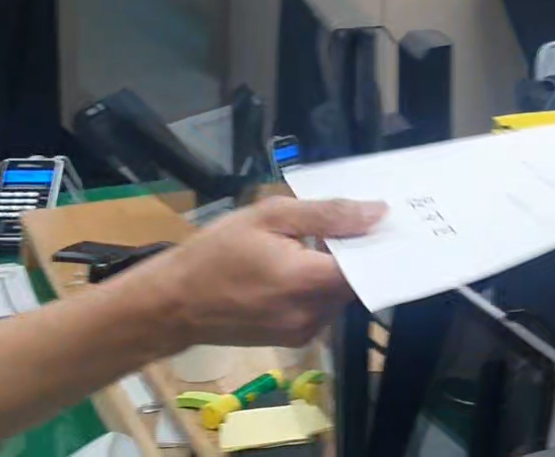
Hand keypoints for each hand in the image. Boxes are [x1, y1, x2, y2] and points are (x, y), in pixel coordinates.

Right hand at [123, 196, 386, 348]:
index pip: (370, 268)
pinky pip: (322, 309)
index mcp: (309, 282)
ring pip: (340, 295)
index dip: (379, 244)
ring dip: (334, 271)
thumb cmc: (215, 253)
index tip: (384, 222)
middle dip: (355, 254)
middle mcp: (313, 315)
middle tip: (344, 224)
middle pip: (356, 281)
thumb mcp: (269, 217)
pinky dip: (318, 287)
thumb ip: (328, 215)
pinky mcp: (295, 340)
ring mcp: (305, 333)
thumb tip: (379, 213)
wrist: (171, 305)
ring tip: (313, 242)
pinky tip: (297, 266)